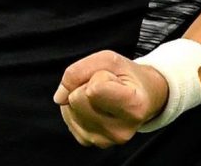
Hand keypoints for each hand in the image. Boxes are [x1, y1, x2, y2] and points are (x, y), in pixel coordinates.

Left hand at [53, 50, 167, 148]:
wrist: (141, 97)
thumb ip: (80, 69)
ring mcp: (105, 140)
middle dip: (85, 84)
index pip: (94, 90)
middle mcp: (121, 130)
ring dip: (80, 95)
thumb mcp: (110, 59)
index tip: (113, 77)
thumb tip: (59, 97)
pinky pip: (68, 118)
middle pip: (77, 99)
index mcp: (133, 107)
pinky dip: (76, 107)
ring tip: (101, 95)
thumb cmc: (127, 76)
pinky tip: (94, 105)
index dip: (97, 76)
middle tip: (105, 84)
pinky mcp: (91, 142)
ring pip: (70, 108)